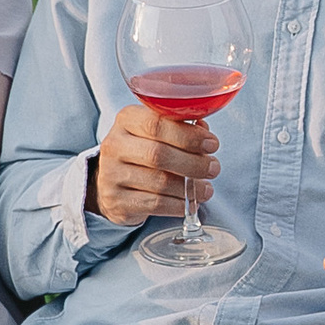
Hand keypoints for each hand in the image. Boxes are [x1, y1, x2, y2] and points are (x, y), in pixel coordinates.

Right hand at [92, 100, 215, 225]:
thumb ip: (181, 128)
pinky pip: (155, 204)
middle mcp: (115, 145)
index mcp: (126, 120)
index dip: (189, 135)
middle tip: (213, 168)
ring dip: (190, 187)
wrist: (110, 181)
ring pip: (159, 182)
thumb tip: (205, 135)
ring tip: (206, 189)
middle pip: (158, 154)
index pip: (157, 124)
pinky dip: (179, 204)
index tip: (212, 144)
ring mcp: (111, 175)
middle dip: (193, 163)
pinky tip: (190, 202)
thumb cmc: (142, 151)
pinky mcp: (116, 201)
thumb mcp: (157, 132)